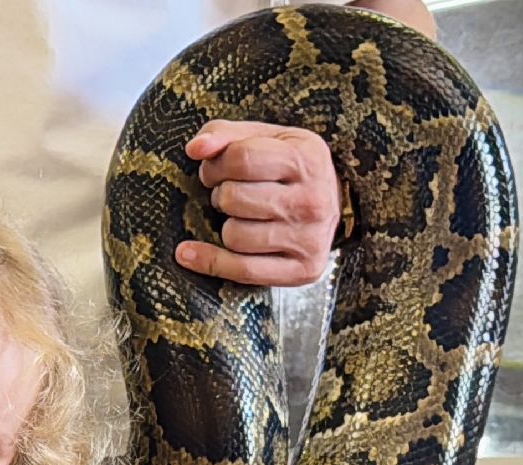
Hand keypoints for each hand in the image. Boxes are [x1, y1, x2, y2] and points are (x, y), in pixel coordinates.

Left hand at [176, 119, 343, 286]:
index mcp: (307, 158)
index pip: (241, 158)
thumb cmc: (289, 168)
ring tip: (240, 217)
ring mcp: (309, 238)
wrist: (334, 206)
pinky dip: (209, 262)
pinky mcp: (302, 270)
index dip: (215, 165)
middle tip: (229, 195)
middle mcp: (313, 200)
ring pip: (234, 236)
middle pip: (234, 198)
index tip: (214, 171)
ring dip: (226, 226)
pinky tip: (187, 253)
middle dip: (220, 195)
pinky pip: (242, 270)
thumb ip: (226, 135)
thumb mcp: (266, 139)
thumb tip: (195, 149)